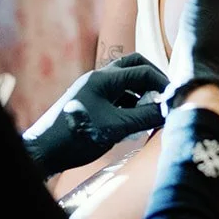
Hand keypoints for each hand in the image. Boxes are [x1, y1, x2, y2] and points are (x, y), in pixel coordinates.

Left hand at [22, 52, 168, 175]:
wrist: (44, 151)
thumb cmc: (77, 137)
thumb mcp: (116, 128)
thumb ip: (145, 117)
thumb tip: (169, 110)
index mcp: (104, 78)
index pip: (142, 71)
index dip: (162, 83)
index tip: (174, 98)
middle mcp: (98, 79)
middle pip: (133, 67)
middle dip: (152, 79)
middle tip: (165, 96)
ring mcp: (93, 90)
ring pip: (125, 83)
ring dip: (141, 93)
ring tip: (152, 112)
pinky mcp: (90, 103)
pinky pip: (116, 97)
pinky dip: (130, 104)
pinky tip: (135, 122)